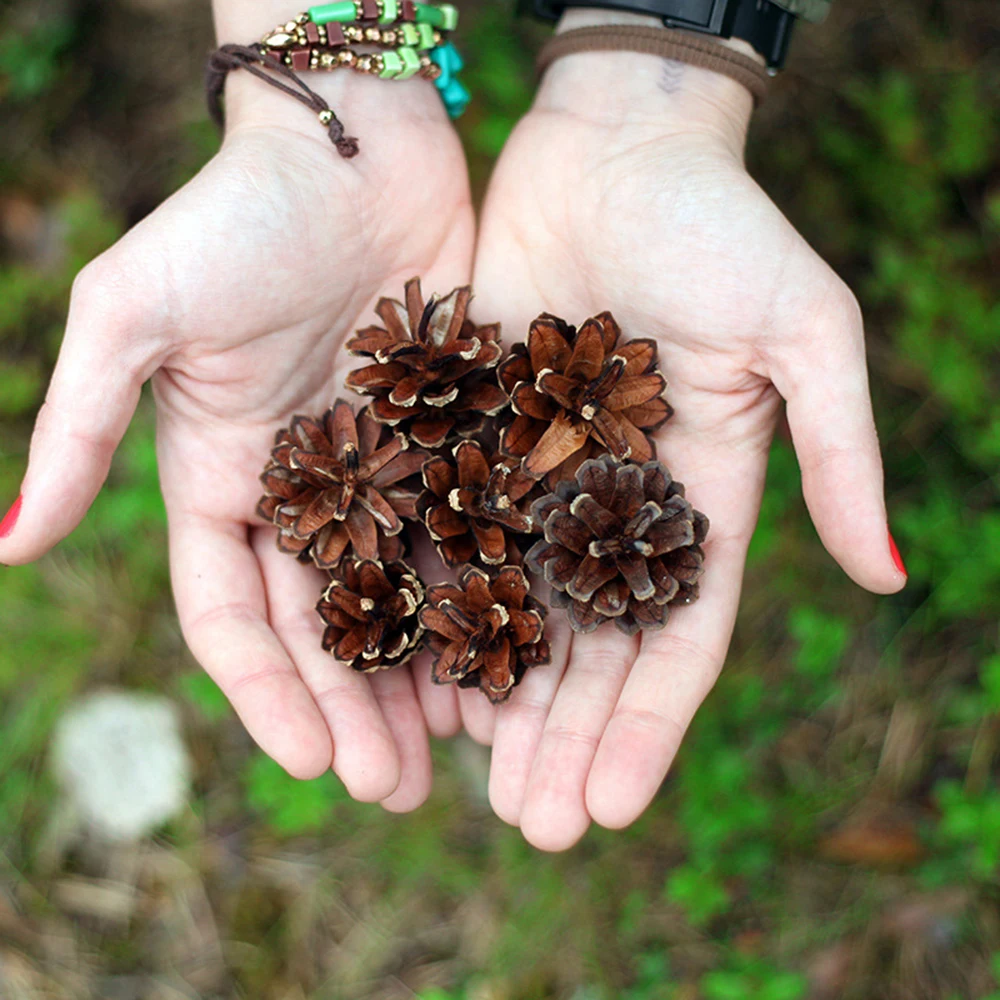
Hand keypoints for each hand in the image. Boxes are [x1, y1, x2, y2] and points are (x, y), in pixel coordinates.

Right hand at [0, 56, 473, 809]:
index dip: (269, 693)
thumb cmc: (235, 218)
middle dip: (356, 709)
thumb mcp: (134, 316)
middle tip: (397, 789)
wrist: (352, 144)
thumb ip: (80, 429)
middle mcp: (306, 488)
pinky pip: (473, 533)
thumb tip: (9, 544)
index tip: (313, 764)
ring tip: (464, 751)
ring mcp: (385, 468)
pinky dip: (489, 596)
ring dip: (428, 674)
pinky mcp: (454, 437)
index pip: (235, 615)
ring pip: (407, 594)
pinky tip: (516, 655)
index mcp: (226, 479)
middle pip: (329, 625)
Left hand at [470, 23, 906, 848]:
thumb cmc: (722, 227)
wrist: (617, 148)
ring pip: (512, 606)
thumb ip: (840, 451)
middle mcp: (615, 506)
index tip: (610, 806)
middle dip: (562, 737)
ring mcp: (539, 477)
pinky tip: (405, 671)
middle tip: (529, 827)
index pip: (675, 638)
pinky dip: (431, 601)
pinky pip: (448, 532)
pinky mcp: (472, 436)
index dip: (647, 726)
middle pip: (587, 646)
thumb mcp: (805, 332)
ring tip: (463, 781)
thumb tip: (886, 573)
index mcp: (698, 500)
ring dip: (493, 695)